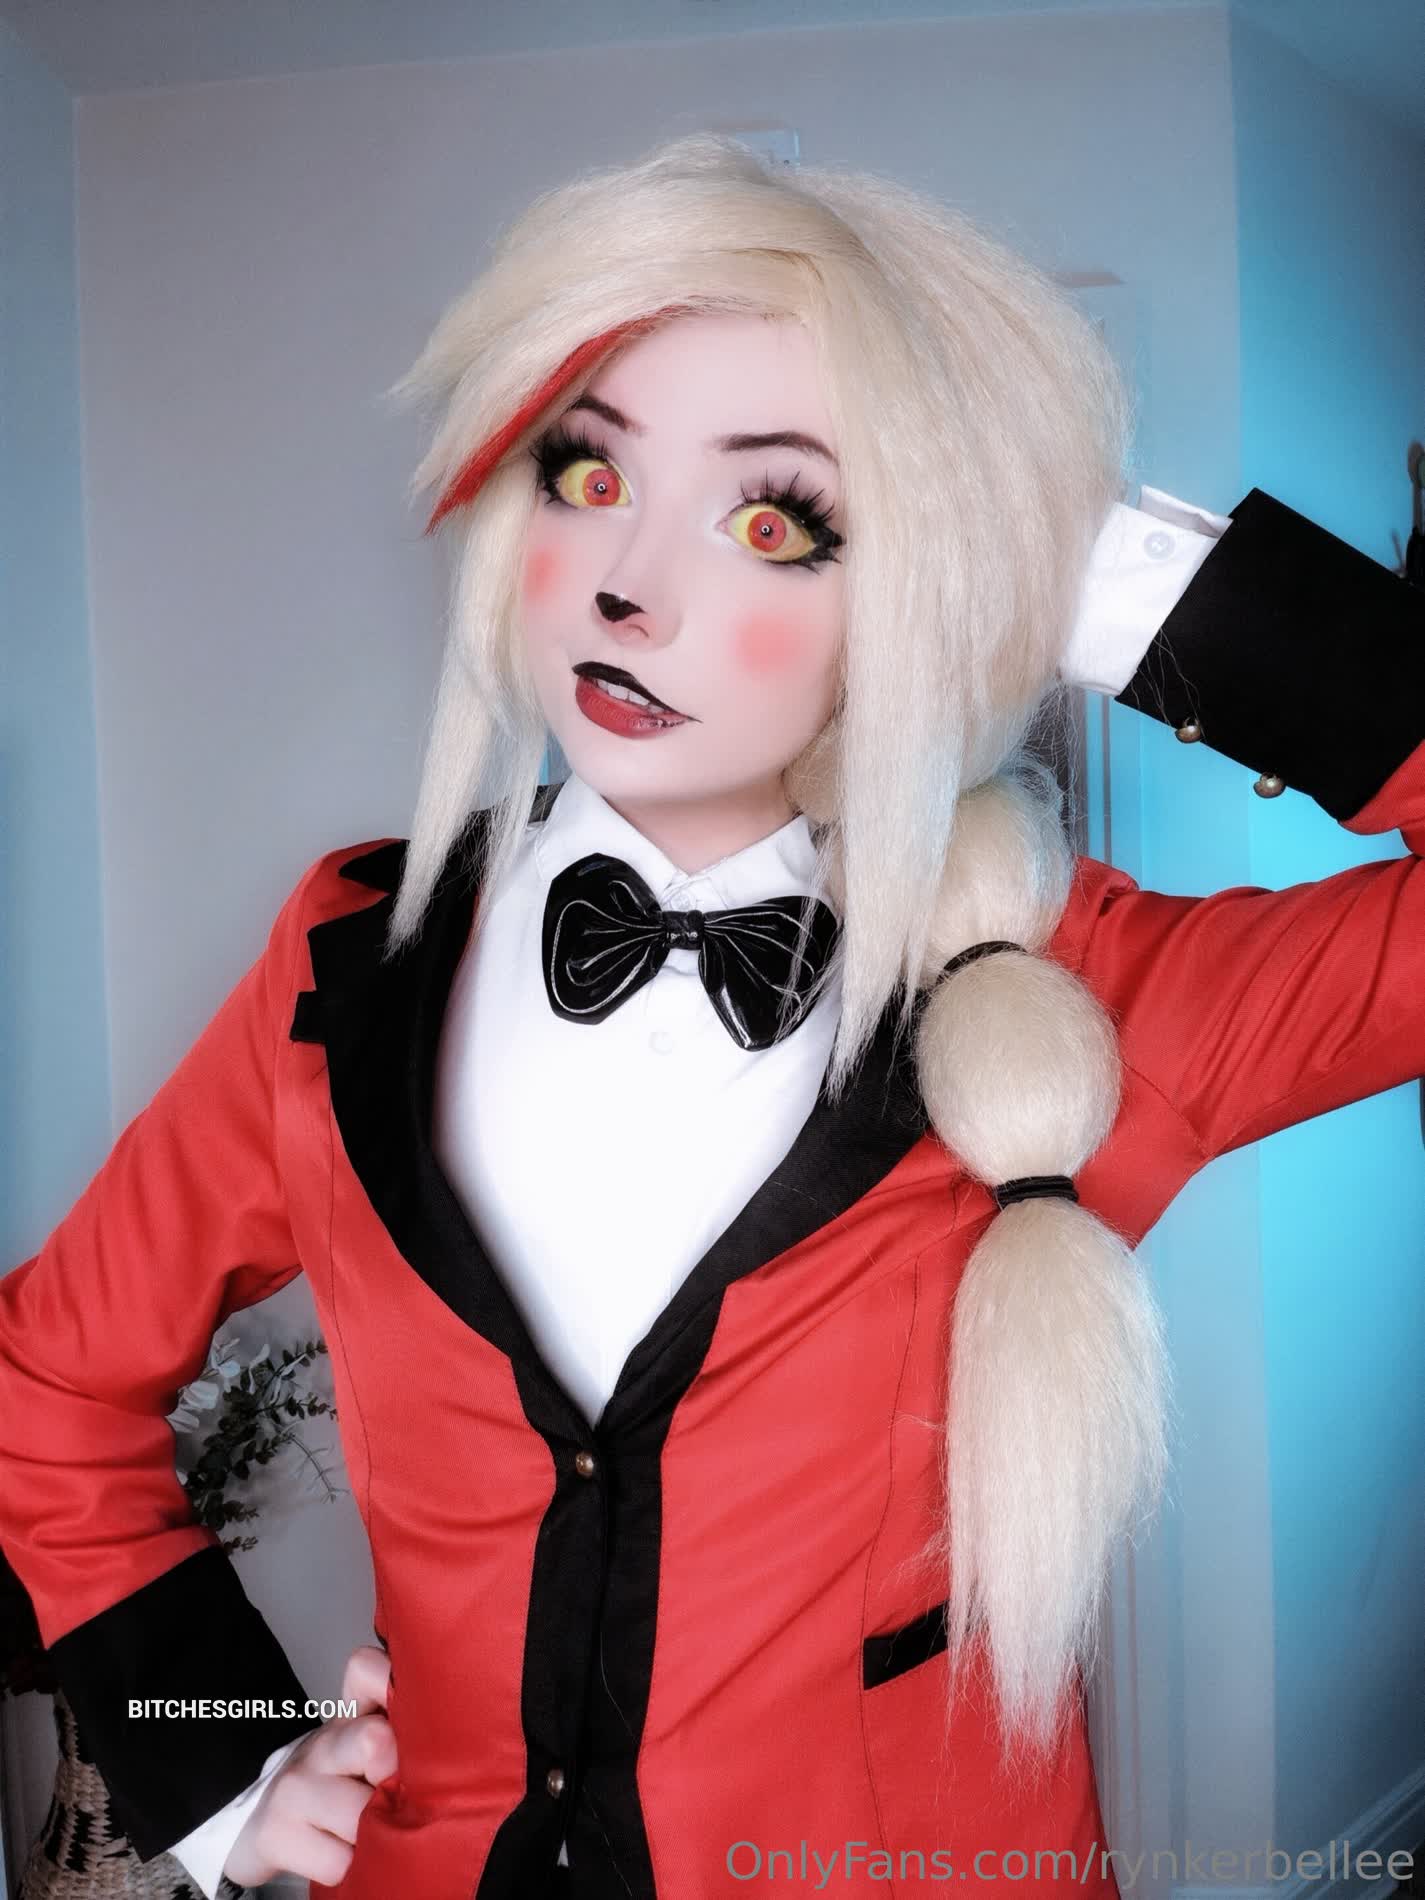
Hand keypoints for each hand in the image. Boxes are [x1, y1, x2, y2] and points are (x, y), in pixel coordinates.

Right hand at [223, 1644, 397, 1889]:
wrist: (265, 1825)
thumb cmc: (336, 1785)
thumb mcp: (368, 1752)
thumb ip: (403, 1731)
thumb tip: (459, 1731)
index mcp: (351, 1717)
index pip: (365, 1669)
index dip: (395, 1690)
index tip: (418, 1726)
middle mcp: (322, 1744)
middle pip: (374, 1741)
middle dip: (397, 1778)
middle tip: (398, 1796)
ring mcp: (294, 1787)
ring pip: (359, 1814)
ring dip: (376, 1834)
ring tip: (372, 1831)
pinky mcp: (274, 1833)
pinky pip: (338, 1861)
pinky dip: (351, 1867)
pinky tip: (347, 1857)